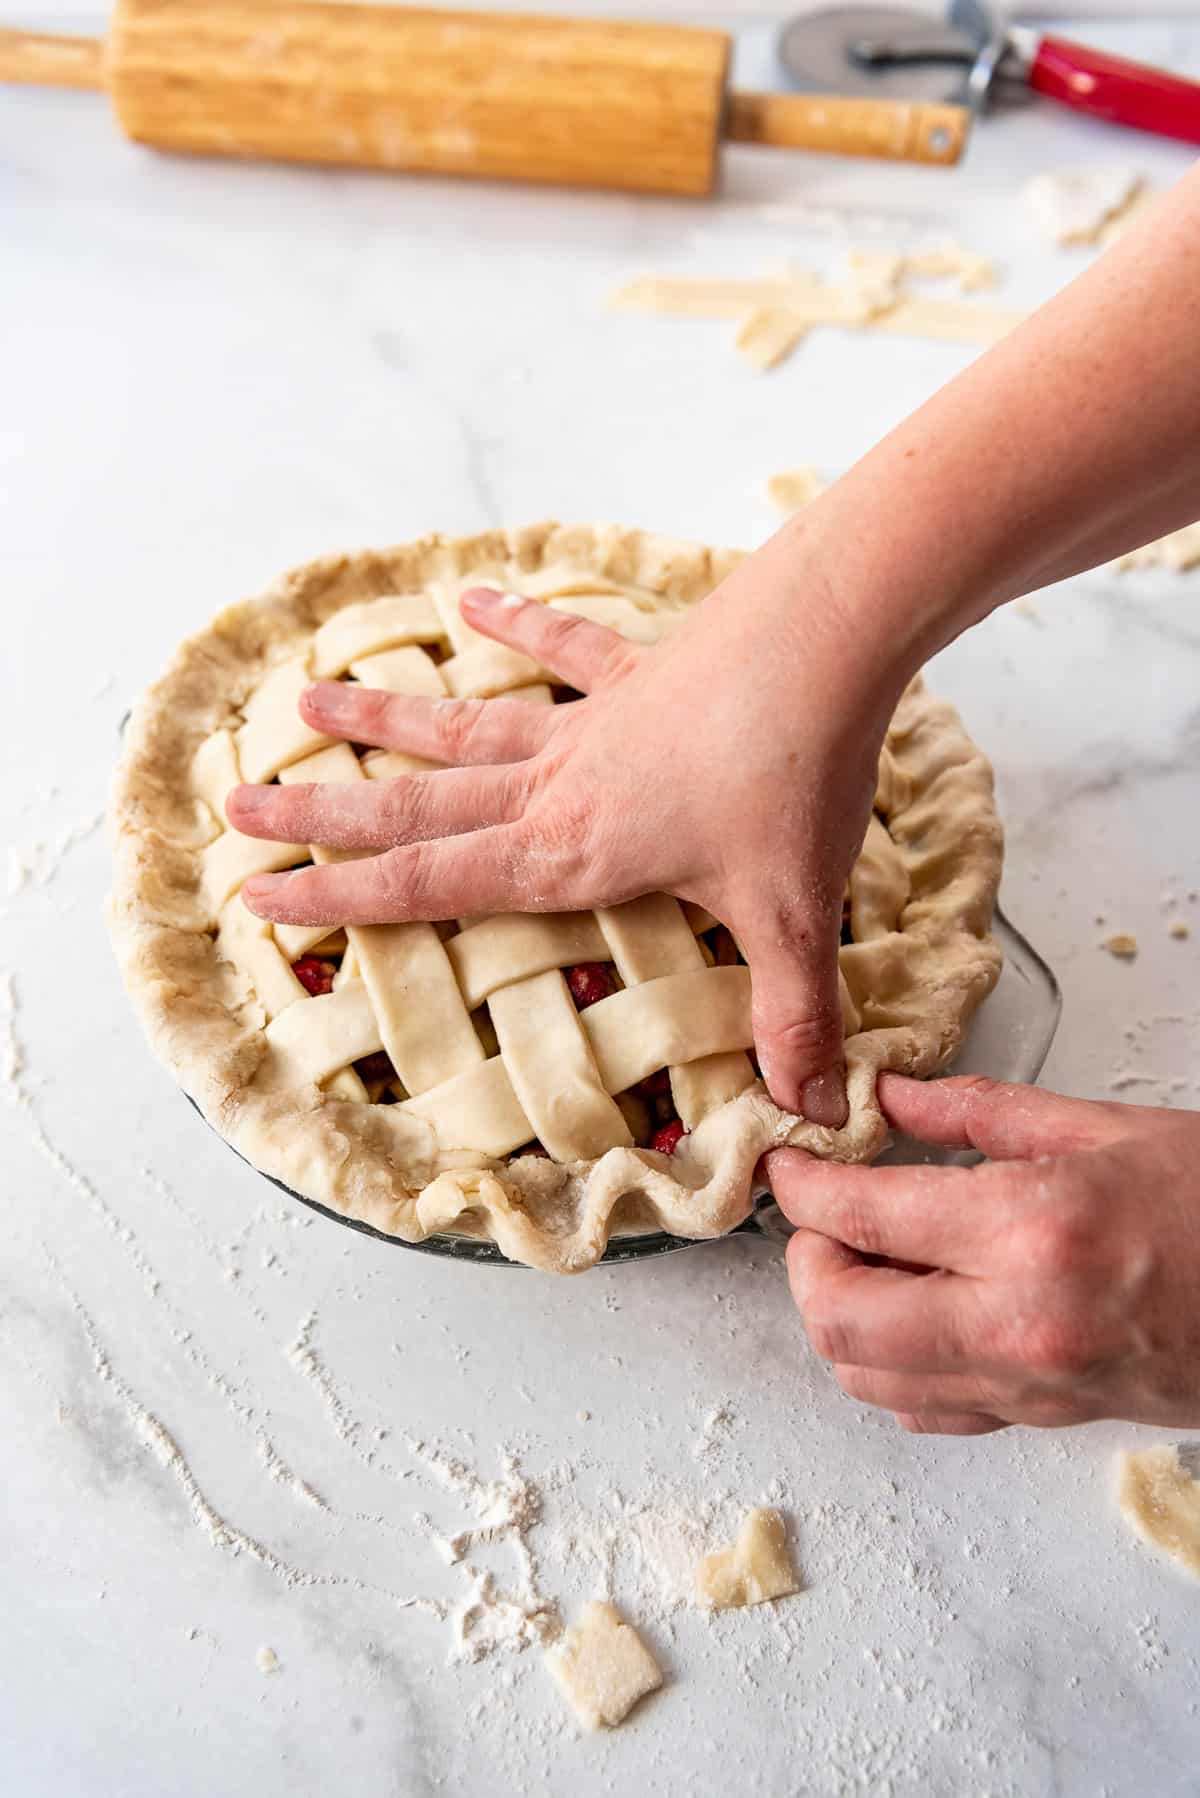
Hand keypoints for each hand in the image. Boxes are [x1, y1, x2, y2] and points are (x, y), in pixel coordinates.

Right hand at [230, 526, 908, 1120]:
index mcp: (570, 853)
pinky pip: (562, 646)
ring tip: (306, 701)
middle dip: (323, 817)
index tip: (262, 899)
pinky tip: (468, 600)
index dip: (341, 901)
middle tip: (238, 806)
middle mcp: (557, 786)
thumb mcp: (791, 913)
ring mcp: (591, 722)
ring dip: (383, 719)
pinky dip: (515, 624)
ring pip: (462, 725)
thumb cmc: (796, 779)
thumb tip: (816, 1117)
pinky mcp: (636, 671)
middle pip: (417, 806)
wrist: (824, 641)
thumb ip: (793, 1015)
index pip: (430, 886)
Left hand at [768, 1074, 1199, 1434]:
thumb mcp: (1103, 1126)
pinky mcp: (1047, 1419)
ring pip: (868, 1379)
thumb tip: (891, 1095)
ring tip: (864, 1255)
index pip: (862, 1219)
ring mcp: (1032, 1385)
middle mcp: (1020, 1322)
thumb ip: (978, 1112)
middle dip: (805, 1262)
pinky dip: (892, 1366)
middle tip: (822, 1215)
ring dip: (839, 1315)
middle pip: (837, 1321)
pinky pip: (928, 1411)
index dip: (804, 1187)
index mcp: (1032, 1231)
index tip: (792, 1163)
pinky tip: (914, 1309)